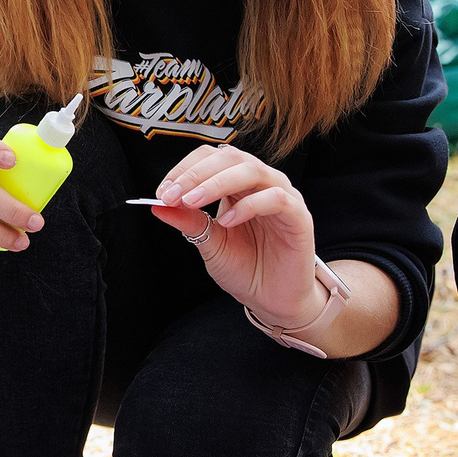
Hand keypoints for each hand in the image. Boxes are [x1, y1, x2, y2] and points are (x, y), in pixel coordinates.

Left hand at [150, 144, 320, 325]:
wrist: (272, 299)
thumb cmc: (245, 268)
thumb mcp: (210, 243)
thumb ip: (189, 221)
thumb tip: (158, 206)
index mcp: (238, 184)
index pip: (212, 157)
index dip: (186, 168)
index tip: (163, 191)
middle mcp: (261, 184)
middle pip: (230, 158)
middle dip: (197, 174)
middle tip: (173, 195)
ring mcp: (283, 197)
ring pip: (252, 171)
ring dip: (217, 183)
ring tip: (193, 201)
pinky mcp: (299, 217)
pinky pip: (277, 198)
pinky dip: (249, 206)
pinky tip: (228, 221)